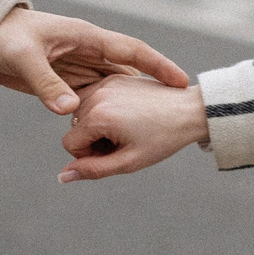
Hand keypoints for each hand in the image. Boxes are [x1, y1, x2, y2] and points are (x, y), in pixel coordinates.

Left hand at [0, 7, 188, 114]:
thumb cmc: (3, 39)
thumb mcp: (25, 60)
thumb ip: (47, 86)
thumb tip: (71, 113)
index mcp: (85, 37)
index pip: (131, 50)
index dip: (157, 64)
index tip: (181, 81)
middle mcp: (88, 50)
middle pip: (129, 70)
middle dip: (153, 86)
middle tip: (179, 106)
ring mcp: (78, 64)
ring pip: (113, 85)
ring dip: (131, 101)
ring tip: (159, 120)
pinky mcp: (66, 78)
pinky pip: (94, 96)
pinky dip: (107, 110)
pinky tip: (119, 127)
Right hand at [59, 73, 209, 180]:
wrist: (189, 110)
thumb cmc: (163, 138)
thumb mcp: (129, 161)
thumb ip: (93, 170)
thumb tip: (63, 176)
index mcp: (98, 116)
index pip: (69, 144)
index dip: (88, 156)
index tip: (113, 153)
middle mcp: (96, 95)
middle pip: (75, 127)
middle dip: (92, 139)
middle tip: (123, 142)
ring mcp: (104, 83)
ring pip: (82, 112)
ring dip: (95, 124)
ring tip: (123, 129)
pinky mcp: (112, 78)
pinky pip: (94, 98)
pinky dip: (103, 109)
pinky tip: (125, 116)